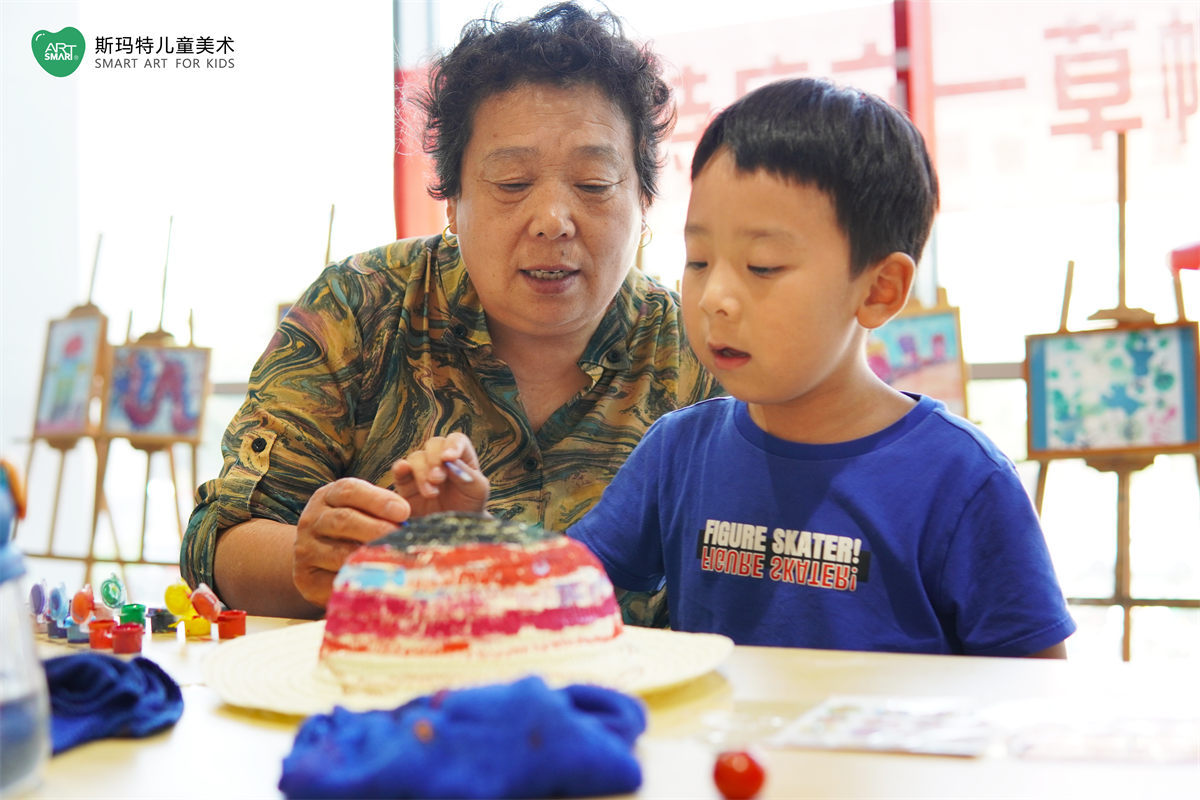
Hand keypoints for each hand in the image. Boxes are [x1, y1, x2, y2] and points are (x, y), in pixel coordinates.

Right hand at [293, 477, 410, 606]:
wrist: (315, 558)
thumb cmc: (352, 529)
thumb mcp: (363, 510)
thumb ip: (383, 508)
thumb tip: (408, 517)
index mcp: (328, 497)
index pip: (349, 491)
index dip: (378, 500)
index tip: (404, 512)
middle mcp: (312, 520)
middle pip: (344, 520)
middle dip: (378, 530)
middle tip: (402, 539)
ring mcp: (305, 549)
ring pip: (340, 554)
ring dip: (371, 558)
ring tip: (397, 561)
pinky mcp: (306, 578)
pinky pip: (334, 581)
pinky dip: (359, 581)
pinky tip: (379, 581)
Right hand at [392, 432, 489, 517]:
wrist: (454, 533)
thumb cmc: (469, 508)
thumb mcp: (477, 492)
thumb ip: (467, 475)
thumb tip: (451, 462)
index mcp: (461, 457)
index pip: (456, 440)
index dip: (452, 445)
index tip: (449, 457)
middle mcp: (439, 460)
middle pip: (433, 445)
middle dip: (435, 460)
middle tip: (438, 479)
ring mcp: (421, 470)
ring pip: (416, 458)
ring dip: (422, 472)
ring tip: (431, 493)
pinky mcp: (405, 484)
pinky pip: (399, 470)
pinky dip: (400, 468)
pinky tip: (404, 470)